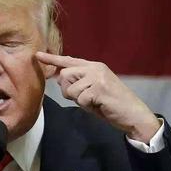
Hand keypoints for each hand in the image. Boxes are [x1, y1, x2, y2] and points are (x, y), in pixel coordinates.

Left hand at [35, 51, 160, 142]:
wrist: (133, 114)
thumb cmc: (112, 105)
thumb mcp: (93, 91)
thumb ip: (78, 83)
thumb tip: (59, 79)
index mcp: (94, 67)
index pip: (69, 61)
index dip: (52, 59)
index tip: (37, 55)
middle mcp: (95, 68)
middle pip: (64, 75)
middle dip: (68, 91)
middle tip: (83, 99)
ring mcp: (97, 76)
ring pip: (70, 88)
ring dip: (78, 100)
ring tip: (94, 102)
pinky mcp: (99, 87)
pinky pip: (80, 99)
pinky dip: (86, 106)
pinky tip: (99, 105)